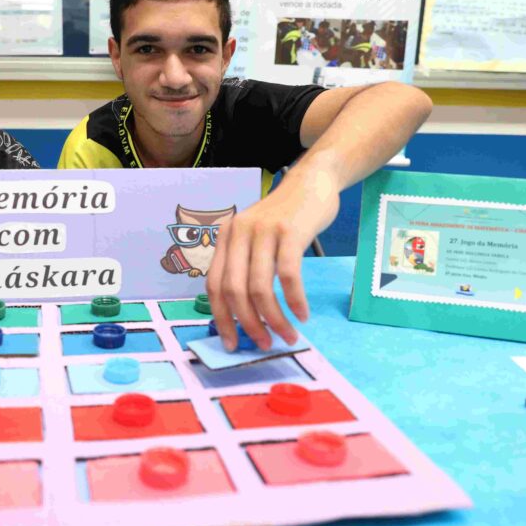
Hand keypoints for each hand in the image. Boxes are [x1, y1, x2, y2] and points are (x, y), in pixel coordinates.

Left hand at [205, 168, 339, 350]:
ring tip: (288, 335)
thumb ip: (247, 265)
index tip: (231, 343)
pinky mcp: (290, 231)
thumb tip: (245, 315)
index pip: (214, 285)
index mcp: (225, 238)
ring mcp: (263, 231)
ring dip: (274, 318)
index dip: (221, 318)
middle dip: (249, 324)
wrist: (312, 181)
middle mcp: (238, 234)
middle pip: (234, 290)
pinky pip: (288, 274)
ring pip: (260, 287)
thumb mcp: (256, 237)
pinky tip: (303, 314)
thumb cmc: (285, 217)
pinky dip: (295, 299)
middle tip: (265, 344)